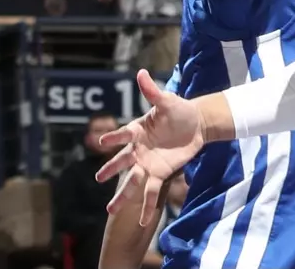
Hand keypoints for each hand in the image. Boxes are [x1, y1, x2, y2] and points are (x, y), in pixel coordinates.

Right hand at [95, 70, 204, 219]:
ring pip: (132, 182)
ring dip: (122, 196)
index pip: (123, 135)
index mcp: (137, 130)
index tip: (102, 143)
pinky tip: (143, 222)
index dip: (114, 138)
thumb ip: (153, 91)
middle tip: (99, 178)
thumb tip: (142, 72)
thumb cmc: (178, 110)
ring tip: (111, 210)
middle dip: (111, 169)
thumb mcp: (167, 100)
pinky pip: (152, 192)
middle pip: (122, 161)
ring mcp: (147, 164)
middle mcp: (138, 149)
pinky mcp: (159, 174)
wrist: (195, 125)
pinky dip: (147, 206)